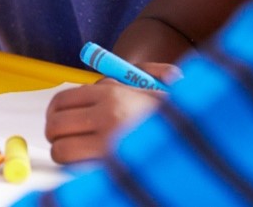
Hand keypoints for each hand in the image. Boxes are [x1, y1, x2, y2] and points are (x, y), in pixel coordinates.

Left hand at [44, 62, 180, 163]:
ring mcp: (109, 145)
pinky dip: (80, 170)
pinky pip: (78, 170)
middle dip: (56, 134)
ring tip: (80, 154)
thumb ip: (121, 82)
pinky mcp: (112, 168)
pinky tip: (94, 166)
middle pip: (55, 126)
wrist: (198, 136)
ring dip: (66, 153)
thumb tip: (97, 84)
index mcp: (113, 94)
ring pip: (62, 151)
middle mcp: (108, 116)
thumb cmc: (168, 112)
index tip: (58, 120)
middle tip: (65, 139)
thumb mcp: (150, 85)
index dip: (54, 112)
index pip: (61, 100)